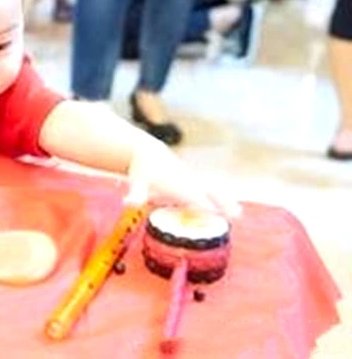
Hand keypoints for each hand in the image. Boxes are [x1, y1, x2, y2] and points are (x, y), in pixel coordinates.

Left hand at [126, 140, 241, 218]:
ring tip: (239, 214)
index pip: (194, 199)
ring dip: (225, 201)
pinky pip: (209, 189)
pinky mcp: (193, 180)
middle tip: (237, 216)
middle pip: (208, 195)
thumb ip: (136, 194)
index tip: (216, 215)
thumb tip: (129, 203)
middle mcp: (188, 182)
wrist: (147, 152)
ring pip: (212, 191)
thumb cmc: (142, 170)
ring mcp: (192, 180)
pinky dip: (220, 198)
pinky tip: (230, 208)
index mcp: (177, 186)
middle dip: (221, 204)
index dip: (204, 207)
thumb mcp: (137, 182)